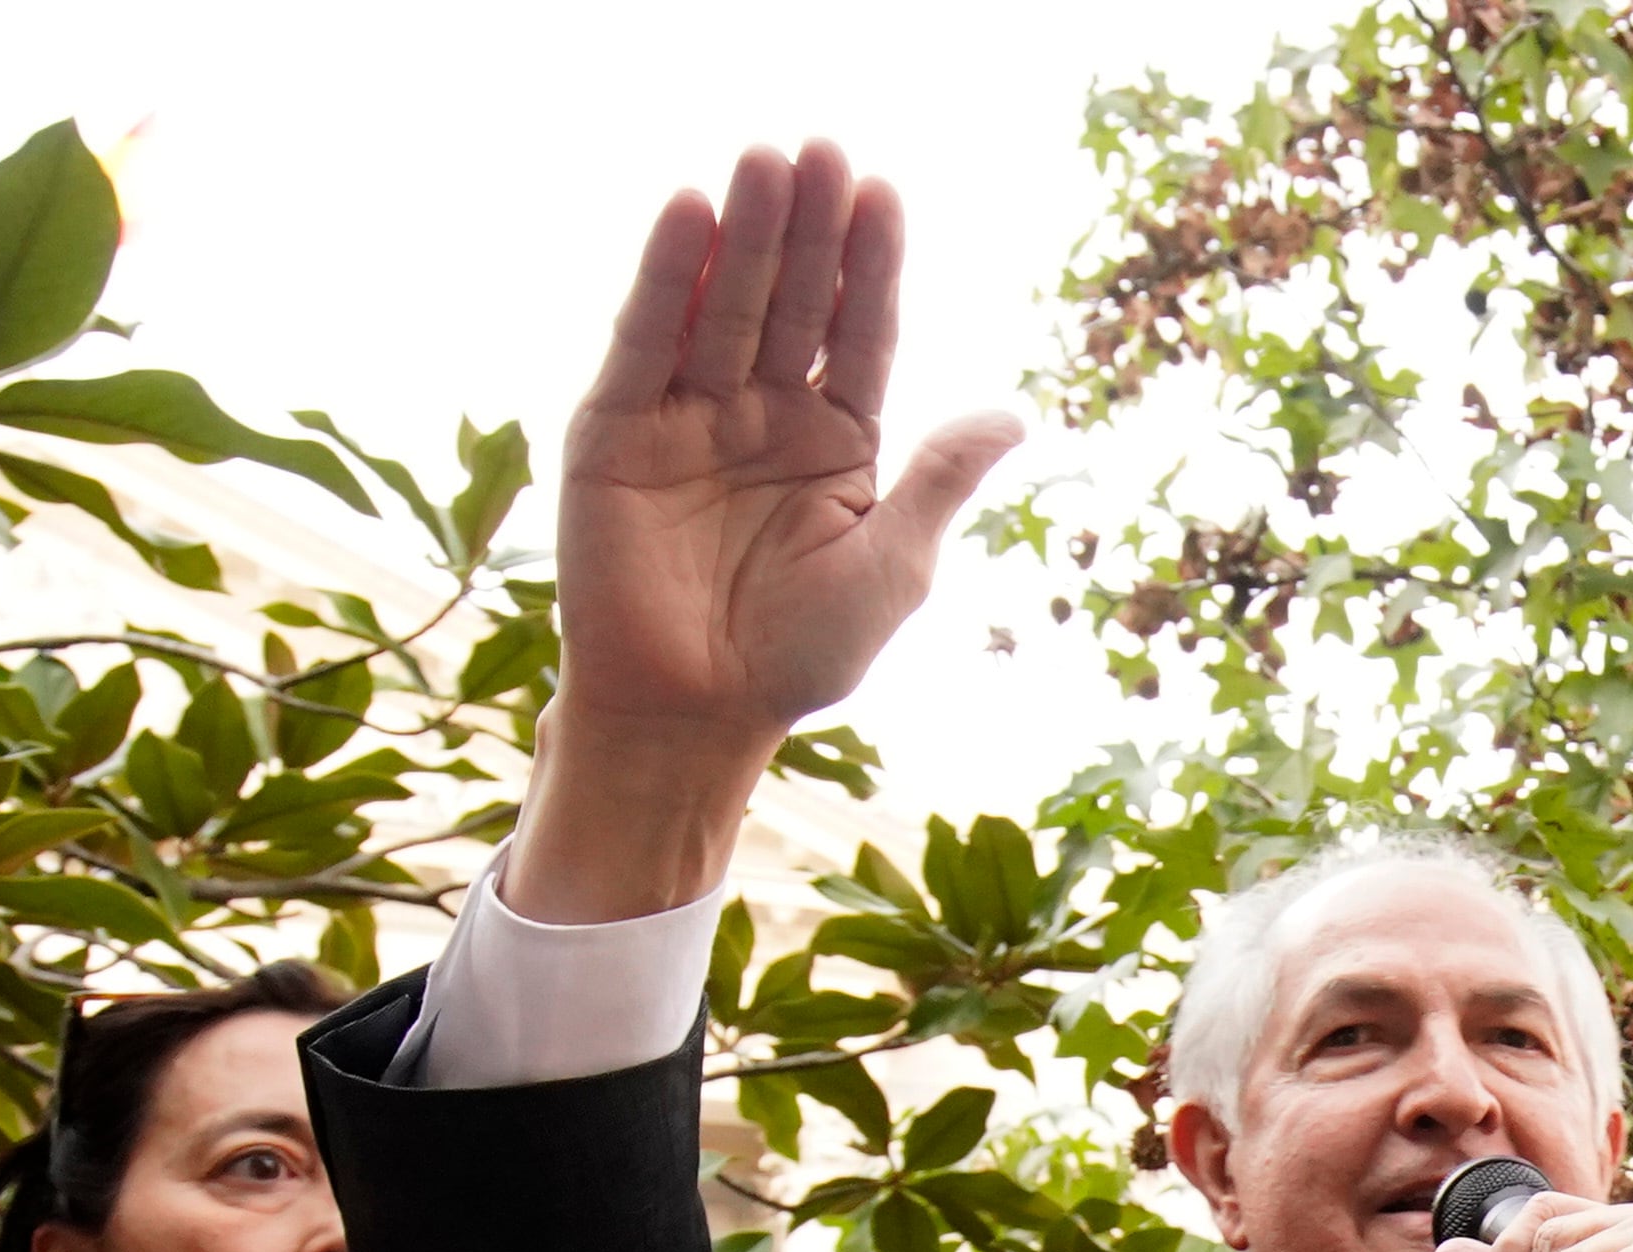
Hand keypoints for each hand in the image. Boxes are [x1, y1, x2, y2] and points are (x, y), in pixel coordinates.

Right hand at [508, 142, 1021, 921]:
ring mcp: (687, 418)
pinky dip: (666, 281)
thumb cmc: (800, 658)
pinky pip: (646, 344)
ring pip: (722, 308)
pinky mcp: (616, 433)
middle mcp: (761, 414)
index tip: (884, 193)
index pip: (858, 333)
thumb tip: (1017, 412)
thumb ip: (942, 479)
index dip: (869, 267)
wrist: (696, 719)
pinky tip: (691, 215)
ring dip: (744, 235)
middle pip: (790, 303)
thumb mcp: (892, 564)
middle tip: (821, 151)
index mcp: (834, 441)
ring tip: (766, 162)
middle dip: (807, 230)